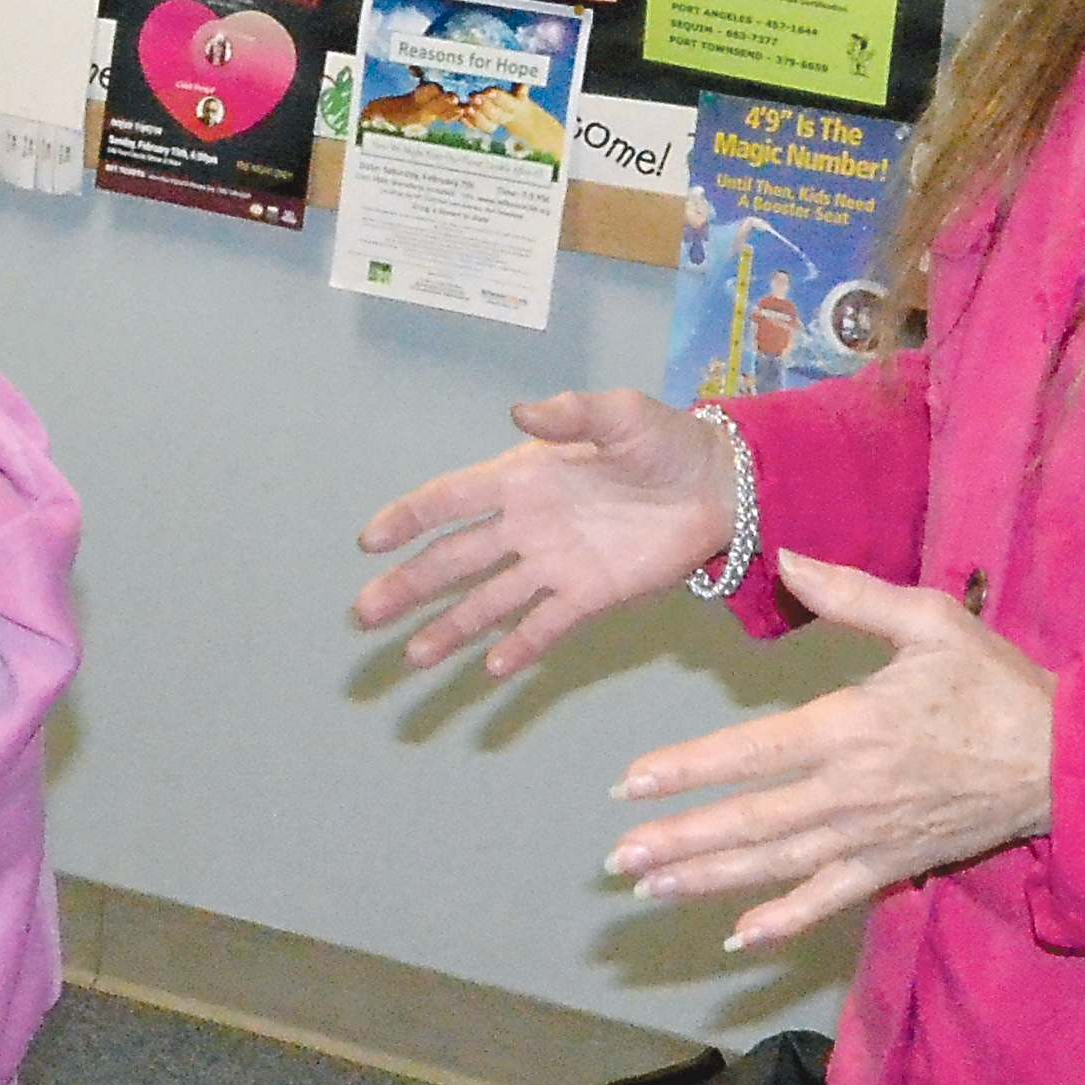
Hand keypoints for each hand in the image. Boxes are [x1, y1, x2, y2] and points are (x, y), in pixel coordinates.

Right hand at [351, 390, 734, 678]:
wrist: (719, 484)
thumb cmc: (664, 440)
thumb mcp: (621, 413)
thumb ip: (570, 414)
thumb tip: (519, 416)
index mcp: (522, 478)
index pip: (451, 500)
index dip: (409, 518)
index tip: (369, 541)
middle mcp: (527, 526)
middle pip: (454, 561)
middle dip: (409, 586)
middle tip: (364, 613)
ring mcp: (556, 565)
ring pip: (489, 602)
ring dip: (450, 629)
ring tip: (411, 659)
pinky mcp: (592, 595)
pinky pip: (547, 625)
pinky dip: (519, 647)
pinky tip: (489, 670)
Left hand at [606, 552, 1054, 952]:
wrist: (1067, 761)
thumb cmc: (994, 684)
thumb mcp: (930, 619)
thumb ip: (850, 594)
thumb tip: (785, 555)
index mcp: (851, 726)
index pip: (750, 754)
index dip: (686, 771)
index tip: (630, 785)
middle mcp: (851, 791)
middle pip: (750, 822)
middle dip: (678, 841)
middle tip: (618, 858)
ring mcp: (871, 836)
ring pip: (777, 865)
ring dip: (710, 879)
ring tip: (650, 889)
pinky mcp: (896, 865)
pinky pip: (831, 899)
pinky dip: (784, 920)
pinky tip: (739, 934)